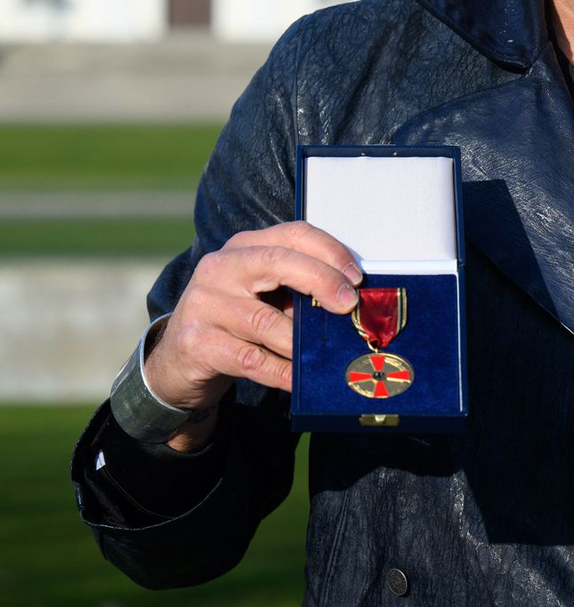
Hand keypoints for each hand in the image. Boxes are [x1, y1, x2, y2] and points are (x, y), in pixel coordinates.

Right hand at [143, 221, 361, 449]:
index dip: (329, 251)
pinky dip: (281, 370)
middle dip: (320, 281)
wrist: (178, 359)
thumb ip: (298, 288)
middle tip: (348, 304)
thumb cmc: (236, 319)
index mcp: (243, 246)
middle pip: (277, 262)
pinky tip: (298, 378)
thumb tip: (349, 301)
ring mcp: (203, 303)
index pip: (292, 234)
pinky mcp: (196, 343)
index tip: (356, 277)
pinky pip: (250, 359)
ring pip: (265, 321)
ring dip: (300, 340)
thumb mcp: (264, 294)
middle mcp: (220, 267)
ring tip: (322, 351)